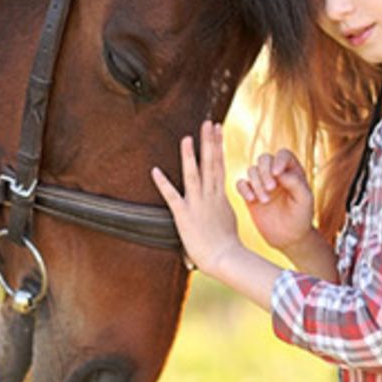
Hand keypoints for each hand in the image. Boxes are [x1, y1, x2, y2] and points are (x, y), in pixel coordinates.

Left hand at [150, 121, 242, 273]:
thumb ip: (221, 207)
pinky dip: (163, 183)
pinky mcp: (184, 215)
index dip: (217, 146)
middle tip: (209, 123)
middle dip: (209, 141)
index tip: (217, 129)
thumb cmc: (227, 245)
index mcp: (220, 195)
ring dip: (190, 156)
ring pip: (194, 174)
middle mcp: (210, 196)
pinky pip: (171, 196)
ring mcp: (197, 204)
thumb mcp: (227, 220)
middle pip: (211, 163)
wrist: (226, 258)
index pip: (219, 164)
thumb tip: (219, 203)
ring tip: (187, 138)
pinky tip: (154, 171)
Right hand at [235, 148, 316, 253]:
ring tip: (265, 201)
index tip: (278, 174)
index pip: (283, 155)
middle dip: (265, 171)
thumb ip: (296, 183)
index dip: (278, 160)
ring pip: (252, 170)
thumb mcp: (305, 200)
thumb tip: (279, 172)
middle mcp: (275, 174)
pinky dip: (244, 189)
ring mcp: (261, 183)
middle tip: (271, 188)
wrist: (289, 237)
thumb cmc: (301, 216)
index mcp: (292, 171)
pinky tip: (251, 200)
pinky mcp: (250, 194)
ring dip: (257, 183)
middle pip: (264, 159)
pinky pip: (241, 183)